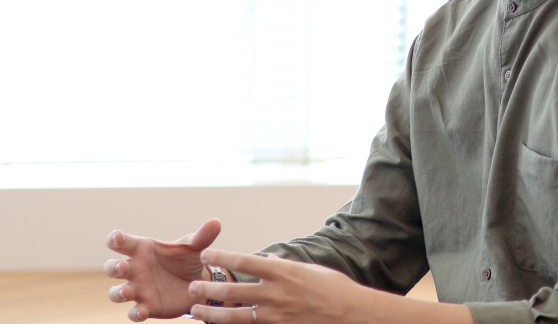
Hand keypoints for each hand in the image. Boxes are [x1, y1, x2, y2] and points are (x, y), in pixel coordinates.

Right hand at [105, 219, 221, 321]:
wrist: (196, 284)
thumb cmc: (186, 260)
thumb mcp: (195, 247)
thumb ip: (203, 236)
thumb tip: (216, 222)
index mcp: (143, 250)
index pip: (123, 243)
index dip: (116, 239)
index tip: (116, 237)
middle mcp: (135, 269)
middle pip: (113, 267)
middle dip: (113, 267)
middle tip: (122, 266)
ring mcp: (138, 289)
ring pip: (117, 292)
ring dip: (118, 292)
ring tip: (127, 291)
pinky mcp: (146, 306)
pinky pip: (134, 313)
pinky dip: (135, 313)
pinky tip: (142, 311)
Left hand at [187, 250, 369, 323]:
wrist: (352, 315)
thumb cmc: (336, 289)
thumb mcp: (311, 270)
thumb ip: (286, 266)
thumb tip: (267, 259)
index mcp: (284, 272)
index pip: (246, 261)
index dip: (223, 257)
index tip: (206, 254)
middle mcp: (277, 294)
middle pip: (234, 291)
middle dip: (209, 289)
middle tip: (191, 287)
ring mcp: (276, 316)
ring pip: (235, 316)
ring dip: (212, 314)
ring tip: (196, 312)